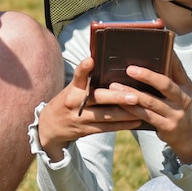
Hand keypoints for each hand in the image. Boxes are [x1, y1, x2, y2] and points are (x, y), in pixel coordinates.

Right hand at [36, 53, 191, 163]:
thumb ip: (86, 80)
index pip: (77, 76)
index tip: (91, 60)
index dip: (84, 69)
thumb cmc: (67, 101)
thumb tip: (107, 66)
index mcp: (72, 89)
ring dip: (125, 113)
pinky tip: (136, 121)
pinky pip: (107, 128)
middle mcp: (75, 103)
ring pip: (106, 116)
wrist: (49, 126)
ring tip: (142, 109)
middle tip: (134, 96)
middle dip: (117, 97)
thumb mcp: (71, 89)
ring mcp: (80, 118)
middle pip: (97, 98)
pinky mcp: (86, 130)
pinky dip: (123, 125)